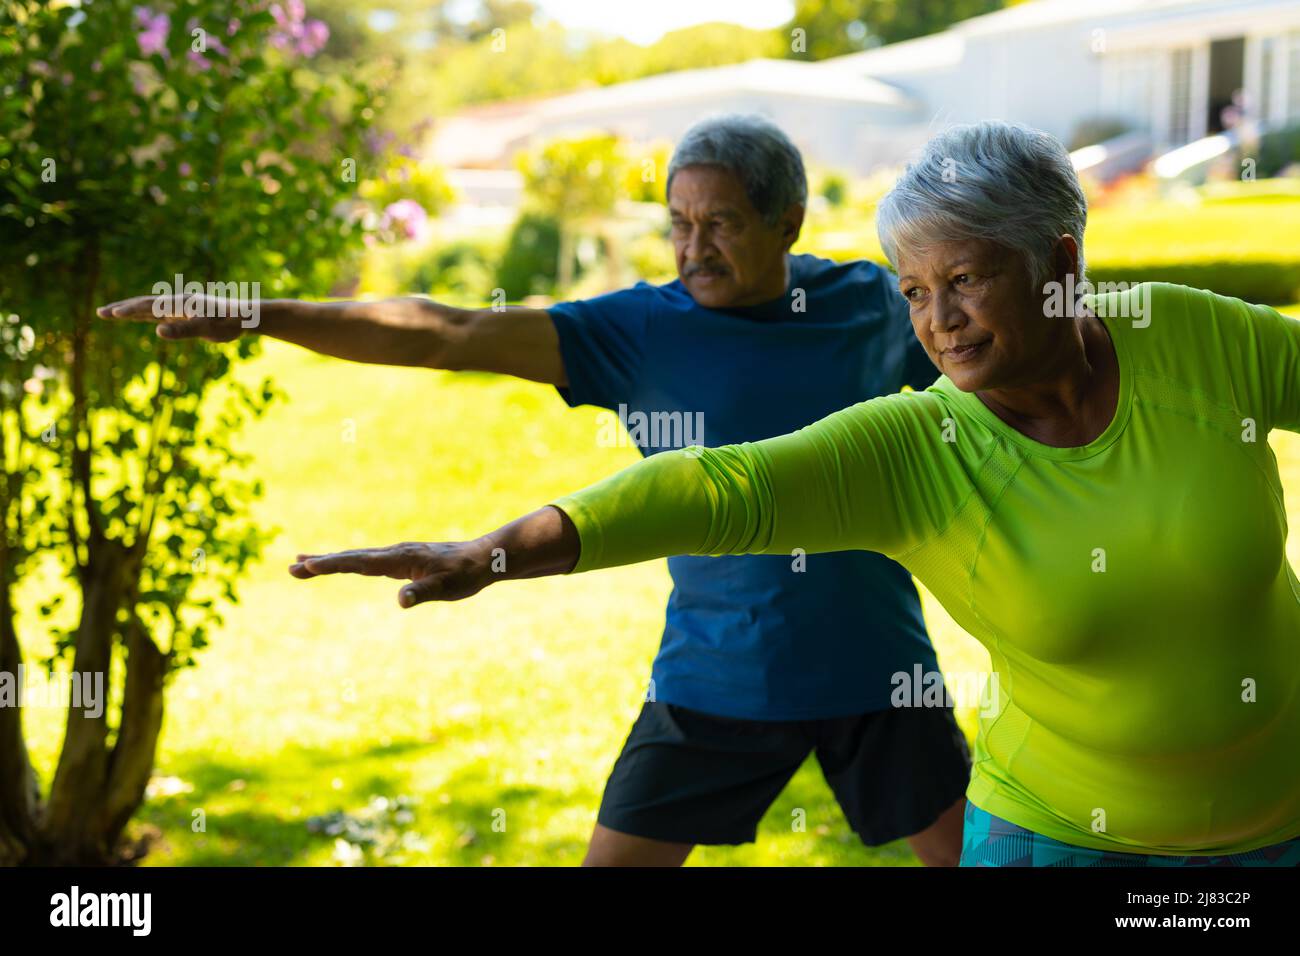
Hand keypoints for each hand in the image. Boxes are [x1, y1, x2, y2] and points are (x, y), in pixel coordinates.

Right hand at [96, 293, 254, 341]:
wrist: (245, 316)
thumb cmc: (228, 323)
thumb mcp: (206, 329)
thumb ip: (183, 330)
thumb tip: (158, 331)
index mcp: (179, 303)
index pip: (148, 307)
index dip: (129, 310)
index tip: (111, 314)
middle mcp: (176, 303)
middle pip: (143, 304)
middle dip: (121, 309)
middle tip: (100, 313)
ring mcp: (179, 308)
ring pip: (149, 309)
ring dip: (130, 311)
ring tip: (110, 314)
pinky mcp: (183, 315)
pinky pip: (159, 315)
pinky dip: (144, 316)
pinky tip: (137, 318)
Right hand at [288, 540, 494, 607]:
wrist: (485, 559)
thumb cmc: (466, 575)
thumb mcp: (446, 588)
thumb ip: (422, 593)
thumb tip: (400, 601)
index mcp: (399, 558)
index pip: (358, 562)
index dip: (332, 564)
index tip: (306, 565)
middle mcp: (394, 553)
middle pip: (350, 558)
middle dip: (321, 563)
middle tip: (290, 567)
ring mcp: (397, 555)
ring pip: (356, 557)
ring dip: (329, 560)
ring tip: (302, 563)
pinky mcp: (401, 559)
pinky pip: (367, 560)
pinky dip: (348, 561)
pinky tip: (343, 564)